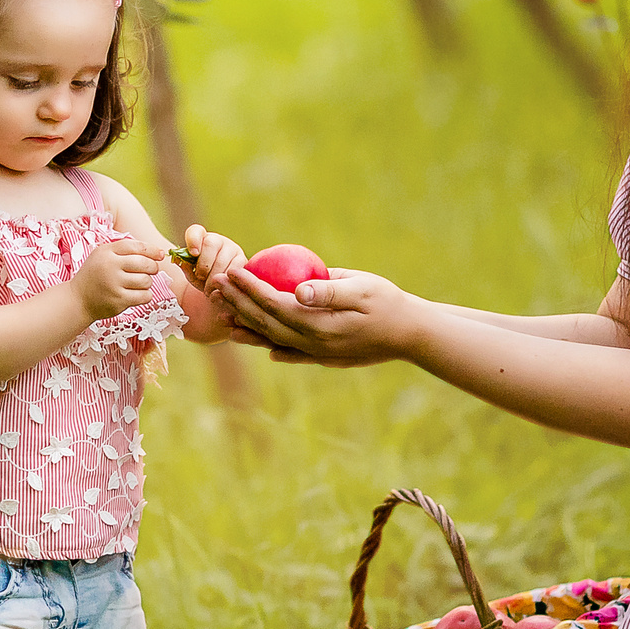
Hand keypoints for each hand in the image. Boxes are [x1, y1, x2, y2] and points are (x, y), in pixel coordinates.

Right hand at [74, 235, 163, 320]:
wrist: (78, 299)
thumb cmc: (95, 276)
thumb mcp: (103, 255)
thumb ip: (125, 250)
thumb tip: (158, 252)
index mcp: (106, 252)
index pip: (136, 246)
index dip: (152, 250)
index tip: (160, 254)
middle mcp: (110, 266)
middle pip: (145, 264)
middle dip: (153, 267)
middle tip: (151, 270)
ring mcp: (114, 285)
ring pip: (146, 281)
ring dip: (147, 283)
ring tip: (138, 283)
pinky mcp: (118, 301)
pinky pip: (144, 296)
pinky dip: (145, 295)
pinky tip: (136, 294)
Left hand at [178, 224, 246, 295]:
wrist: (217, 287)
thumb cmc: (201, 277)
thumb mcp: (191, 273)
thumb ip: (185, 266)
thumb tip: (179, 260)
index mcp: (200, 239)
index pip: (195, 231)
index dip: (193, 240)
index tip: (193, 253)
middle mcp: (217, 240)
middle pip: (210, 244)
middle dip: (204, 264)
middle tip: (200, 277)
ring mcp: (231, 248)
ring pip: (223, 259)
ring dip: (214, 276)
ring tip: (208, 289)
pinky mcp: (242, 259)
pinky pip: (234, 268)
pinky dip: (226, 280)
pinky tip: (221, 288)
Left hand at [218, 265, 421, 365]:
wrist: (411, 335)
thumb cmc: (388, 302)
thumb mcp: (363, 288)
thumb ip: (329, 290)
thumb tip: (298, 291)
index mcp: (319, 324)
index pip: (274, 305)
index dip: (250, 288)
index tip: (233, 270)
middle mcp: (313, 344)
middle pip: (267, 323)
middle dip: (239, 304)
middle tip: (218, 285)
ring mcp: (319, 354)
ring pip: (275, 341)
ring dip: (249, 329)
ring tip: (226, 318)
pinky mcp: (327, 357)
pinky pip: (295, 354)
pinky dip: (276, 349)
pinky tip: (265, 347)